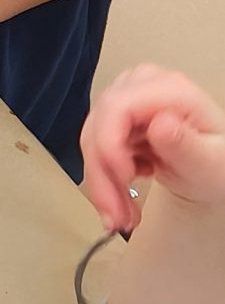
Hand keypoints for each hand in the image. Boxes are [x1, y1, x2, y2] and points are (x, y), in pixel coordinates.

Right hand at [80, 65, 224, 233]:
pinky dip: (104, 179)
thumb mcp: (211, 161)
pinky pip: (96, 150)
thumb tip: (159, 123)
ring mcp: (128, 101)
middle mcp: (142, 87)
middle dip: (103, 175)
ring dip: (102, 183)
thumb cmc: (218, 162)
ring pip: (92, 142)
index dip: (109, 143)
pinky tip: (122, 198)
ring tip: (122, 215)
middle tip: (117, 215)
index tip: (123, 179)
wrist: (214, 167)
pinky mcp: (118, 119)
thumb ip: (186, 144)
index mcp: (169, 90)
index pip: (117, 106)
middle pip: (99, 126)